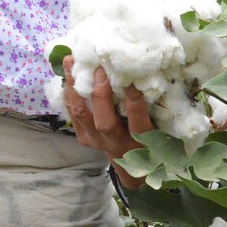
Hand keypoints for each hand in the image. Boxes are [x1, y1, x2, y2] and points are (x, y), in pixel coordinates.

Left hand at [62, 57, 152, 188]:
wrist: (132, 165)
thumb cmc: (149, 140)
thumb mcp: (159, 129)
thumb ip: (154, 107)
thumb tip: (148, 75)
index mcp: (140, 142)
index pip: (138, 125)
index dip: (135, 105)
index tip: (132, 84)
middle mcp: (116, 143)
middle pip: (104, 123)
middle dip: (101, 96)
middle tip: (100, 70)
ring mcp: (96, 141)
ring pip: (82, 114)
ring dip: (76, 87)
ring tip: (71, 61)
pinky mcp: (84, 137)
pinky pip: (73, 113)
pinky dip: (70, 92)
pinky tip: (68, 73)